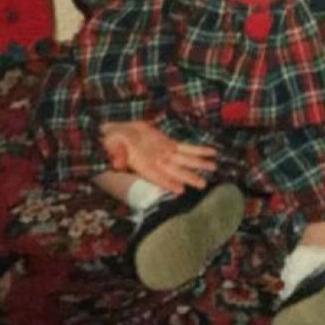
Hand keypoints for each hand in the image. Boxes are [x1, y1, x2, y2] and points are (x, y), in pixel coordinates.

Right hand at [101, 120, 217, 194]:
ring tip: (214, 167)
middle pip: (175, 171)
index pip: (156, 176)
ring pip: (184, 160)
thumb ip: (116, 155)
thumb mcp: (111, 145)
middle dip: (188, 177)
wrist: (119, 134)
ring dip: (198, 164)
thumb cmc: (112, 141)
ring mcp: (164, 153)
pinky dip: (199, 150)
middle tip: (203, 185)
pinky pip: (186, 147)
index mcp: (142, 165)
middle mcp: (156, 162)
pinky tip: (212, 152)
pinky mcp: (168, 144)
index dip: (167, 183)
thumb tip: (117, 163)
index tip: (179, 190)